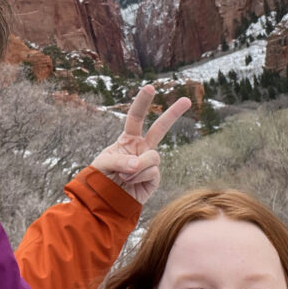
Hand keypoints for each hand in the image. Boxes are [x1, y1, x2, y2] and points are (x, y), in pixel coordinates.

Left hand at [90, 85, 190, 205]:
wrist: (106, 201)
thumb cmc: (101, 179)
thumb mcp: (103, 164)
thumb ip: (119, 160)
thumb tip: (138, 163)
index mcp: (128, 139)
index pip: (136, 117)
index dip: (142, 102)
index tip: (150, 87)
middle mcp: (141, 148)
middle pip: (160, 128)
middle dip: (173, 114)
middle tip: (186, 100)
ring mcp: (149, 162)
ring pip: (152, 157)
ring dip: (137, 167)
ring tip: (124, 177)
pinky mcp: (154, 177)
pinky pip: (151, 172)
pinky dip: (138, 177)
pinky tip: (131, 184)